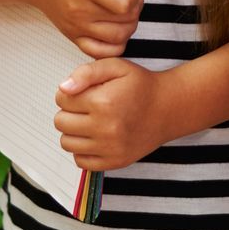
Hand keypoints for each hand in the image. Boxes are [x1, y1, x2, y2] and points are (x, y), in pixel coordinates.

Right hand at [16, 0, 141, 57]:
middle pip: (126, 21)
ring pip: (120, 38)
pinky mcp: (74, 37)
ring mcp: (77, 28)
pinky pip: (103, 53)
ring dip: (129, 23)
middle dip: (135, 6)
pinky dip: (116, 43)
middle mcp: (80, 12)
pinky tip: (114, 25)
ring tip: (121, 7)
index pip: (125, 3)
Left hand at [53, 59, 168, 169]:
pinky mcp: (114, 162)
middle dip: (69, 111)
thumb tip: (64, 88)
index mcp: (103, 102)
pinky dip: (83, 149)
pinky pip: (80, 161)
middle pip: (60, 122)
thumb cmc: (140, 86)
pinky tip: (95, 137)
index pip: (61, 99)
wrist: (168, 108)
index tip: (84, 92)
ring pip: (67, 143)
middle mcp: (105, 128)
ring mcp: (110, 148)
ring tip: (90, 121)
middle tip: (87, 106)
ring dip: (73, 131)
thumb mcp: (115, 67)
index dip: (70, 92)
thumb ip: (86, 72)